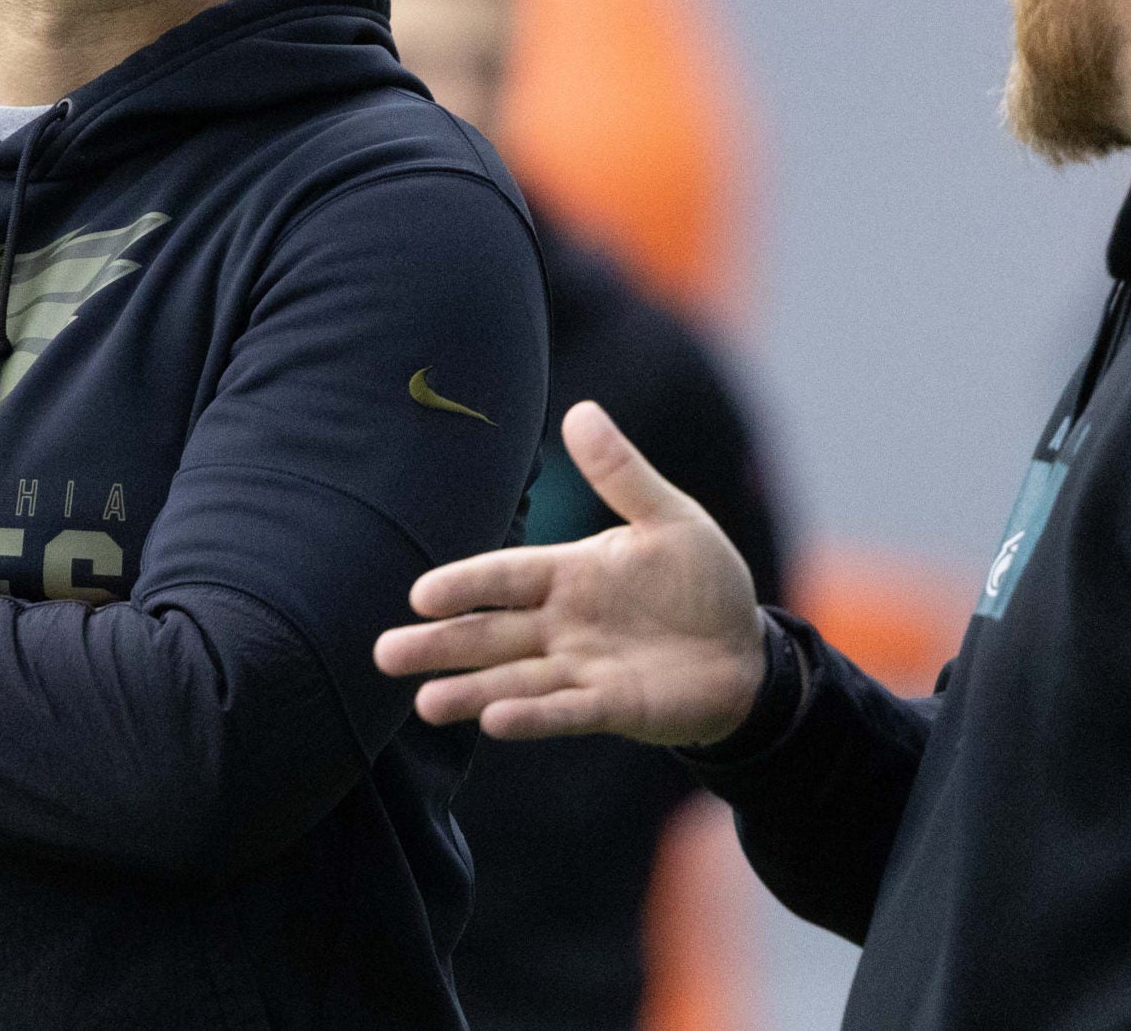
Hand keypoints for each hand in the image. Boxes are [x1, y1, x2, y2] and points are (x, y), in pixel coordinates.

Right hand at [373, 402, 766, 744]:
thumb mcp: (669, 518)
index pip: (505, 578)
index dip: (465, 585)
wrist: (745, 651)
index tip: (420, 594)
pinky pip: (567, 712)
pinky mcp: (613, 707)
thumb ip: (621, 474)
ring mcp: (583, 668)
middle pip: (490, 634)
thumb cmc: (702, 581)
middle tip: (384, 654)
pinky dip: (533, 717)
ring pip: (515, 678)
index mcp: (569, 573)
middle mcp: (563, 624)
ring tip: (424, 703)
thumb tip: (580, 410)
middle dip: (440, 644)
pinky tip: (495, 721)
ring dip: (471, 691)